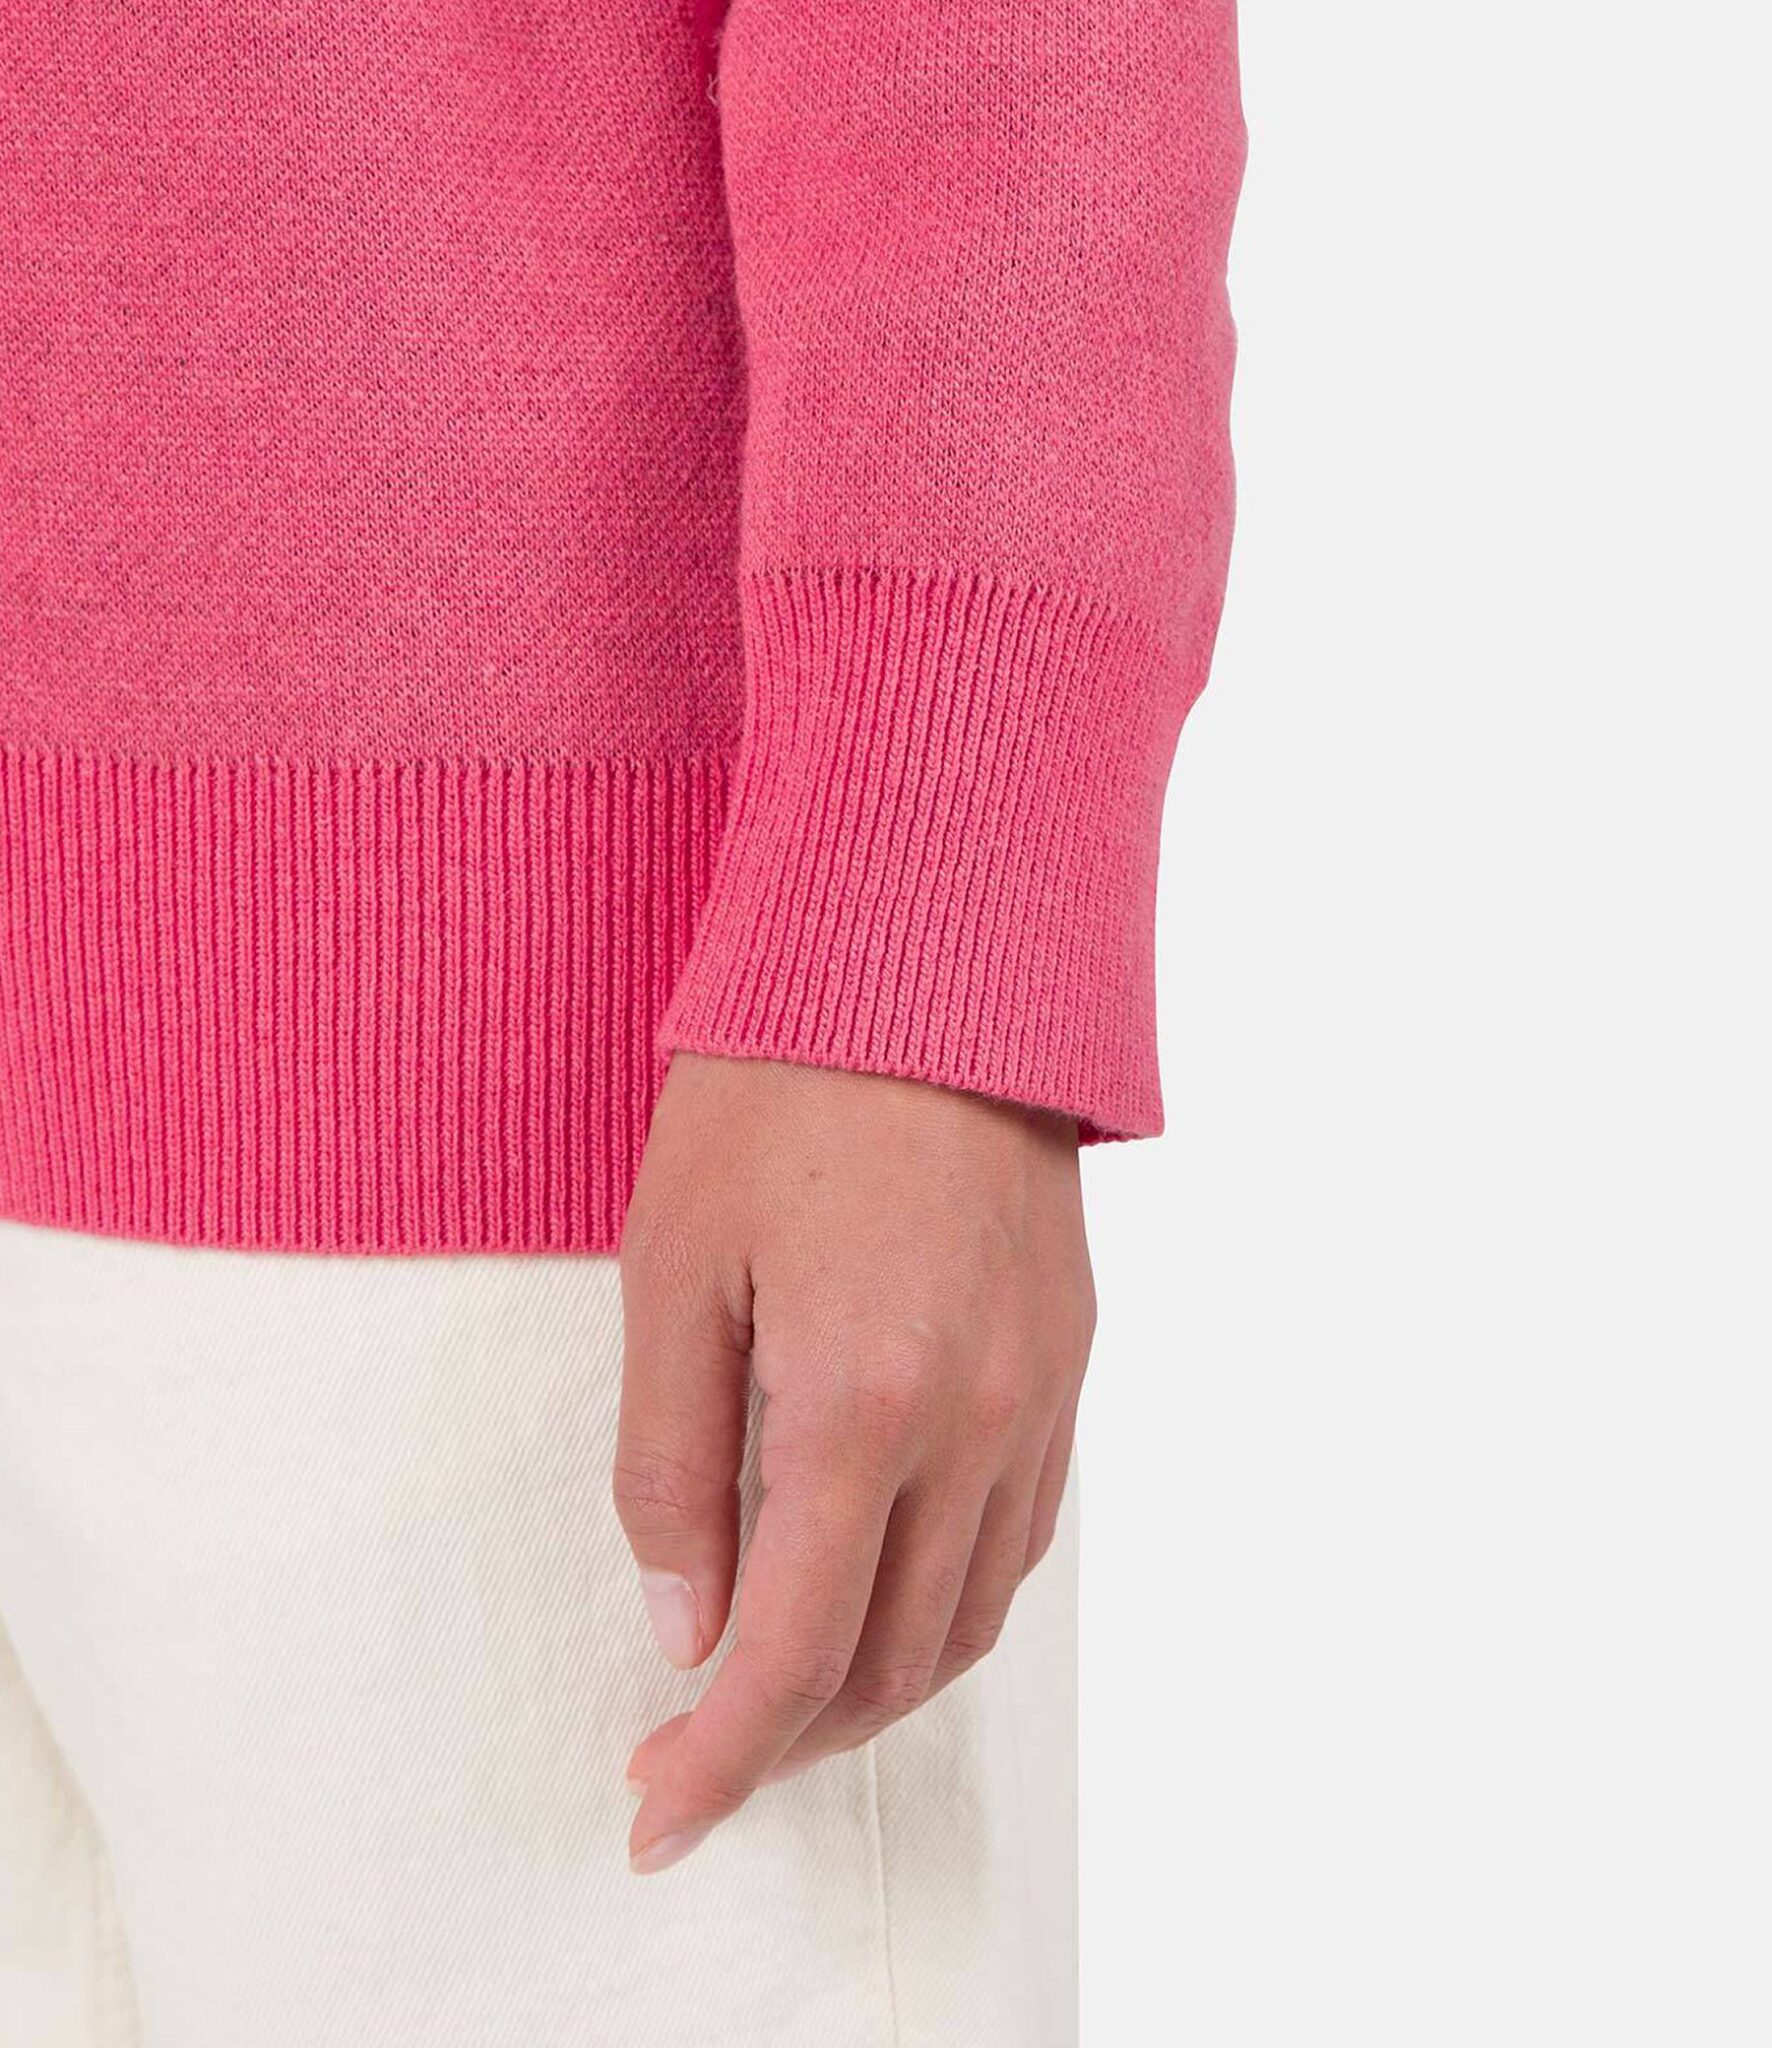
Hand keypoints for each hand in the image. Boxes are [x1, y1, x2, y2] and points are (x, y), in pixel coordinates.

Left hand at [614, 1052, 1092, 1872]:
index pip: (795, 1652)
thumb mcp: (671, 1267)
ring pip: (971, 1617)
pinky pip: (1022, 1534)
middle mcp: (975, 1421)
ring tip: (783, 1687)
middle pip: (894, 1662)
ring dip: (876, 1685)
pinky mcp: (1069, 1361)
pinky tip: (884, 1583)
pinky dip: (948, 1601)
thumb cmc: (779, 1090)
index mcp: (861, 1401)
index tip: (658, 1814)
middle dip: (791, 1738)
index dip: (721, 1757)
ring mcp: (1040, 1395)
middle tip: (699, 1748)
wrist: (930, 958)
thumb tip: (684, 1622)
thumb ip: (668, 1463)